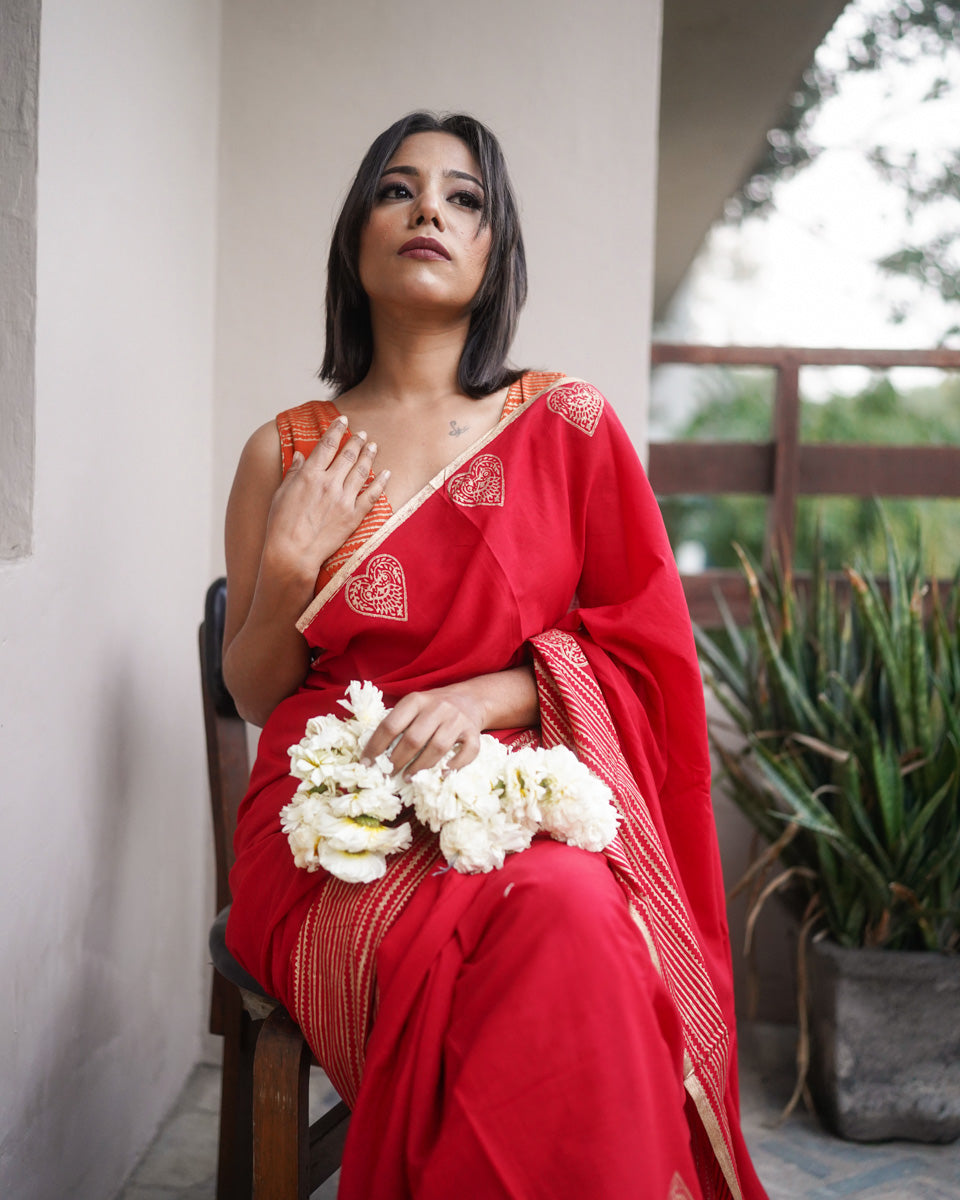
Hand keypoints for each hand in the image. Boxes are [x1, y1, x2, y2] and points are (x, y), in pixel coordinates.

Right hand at [261, 416, 388, 582]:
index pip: (326, 445)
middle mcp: (329, 483)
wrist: (292, 553)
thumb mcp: (281, 494)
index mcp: (309, 475)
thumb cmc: (280, 525)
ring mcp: (343, 499)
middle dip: (357, 441)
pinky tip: (386, 473)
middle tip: (363, 434)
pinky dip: (381, 482)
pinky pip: (371, 495)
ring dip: (369, 456)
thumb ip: (294, 472)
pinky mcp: (353, 516)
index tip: (343, 420)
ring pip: (361, 471)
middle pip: (347, 455)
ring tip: (374, 446)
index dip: (336, 429)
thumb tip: (301, 456)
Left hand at [361, 686, 486, 777]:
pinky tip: (441, 774)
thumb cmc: (433, 708)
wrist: (470, 698)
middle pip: (413, 739)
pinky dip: (453, 766)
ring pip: (438, 747)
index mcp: (416, 700)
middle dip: (396, 761)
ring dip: (420, 767)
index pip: (390, 725)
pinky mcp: (474, 732)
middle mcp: (438, 707)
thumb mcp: (413, 707)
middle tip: (387, 774)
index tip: (366, 764)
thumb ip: (397, 724)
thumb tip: (372, 756)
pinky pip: (466, 753)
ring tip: (408, 778)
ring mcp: (457, 719)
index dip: (376, 747)